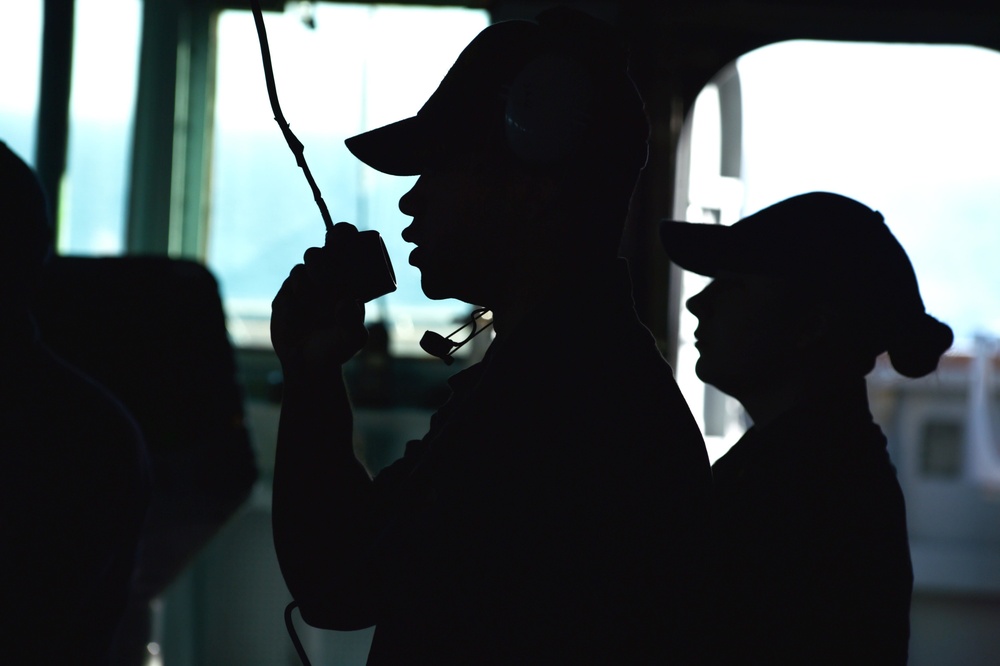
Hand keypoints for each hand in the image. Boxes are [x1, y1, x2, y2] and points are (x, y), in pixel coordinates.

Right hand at [271, 224, 369, 374]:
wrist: (308, 363)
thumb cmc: (337, 348)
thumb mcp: (352, 339)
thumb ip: (353, 323)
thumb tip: (347, 301)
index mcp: (350, 278)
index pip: (348, 245)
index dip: (344, 233)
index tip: (341, 238)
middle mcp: (330, 275)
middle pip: (324, 247)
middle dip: (324, 258)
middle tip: (327, 282)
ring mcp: (308, 282)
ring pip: (305, 265)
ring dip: (310, 281)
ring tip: (313, 307)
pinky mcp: (288, 291)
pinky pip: (290, 283)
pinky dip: (296, 294)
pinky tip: (300, 311)